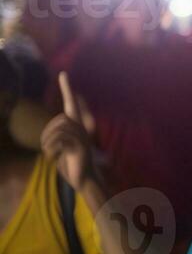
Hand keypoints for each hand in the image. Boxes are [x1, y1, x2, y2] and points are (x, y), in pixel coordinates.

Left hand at [41, 72, 98, 191]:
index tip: (63, 74)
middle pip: (60, 120)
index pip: (71, 104)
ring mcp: (83, 137)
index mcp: (76, 127)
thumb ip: (57, 137)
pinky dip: (52, 149)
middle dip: (47, 134)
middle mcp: (81, 129)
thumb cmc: (70, 164)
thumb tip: (50, 133)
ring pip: (60, 128)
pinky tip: (52, 157)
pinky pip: (62, 138)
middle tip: (45, 148)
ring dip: (48, 142)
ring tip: (48, 154)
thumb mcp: (61, 149)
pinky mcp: (81, 146)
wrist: (83, 179)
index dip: (67, 89)